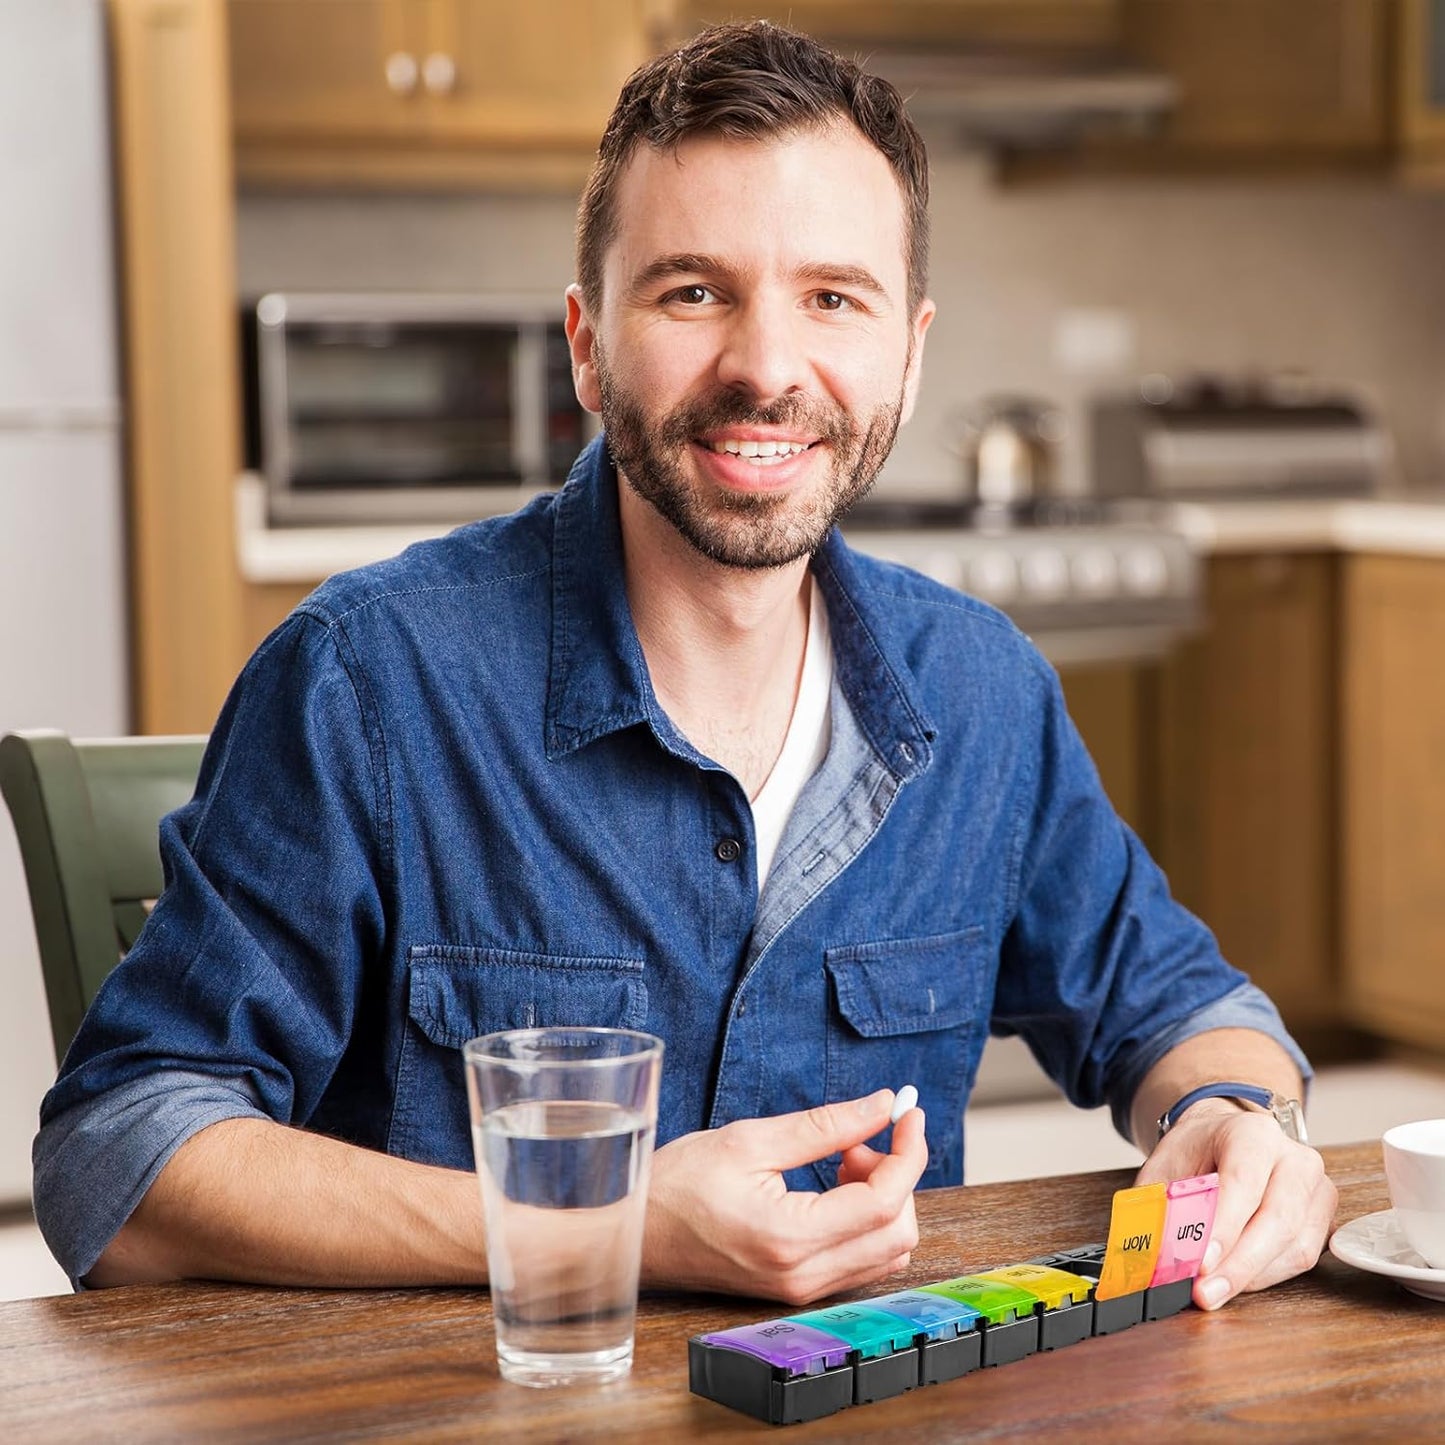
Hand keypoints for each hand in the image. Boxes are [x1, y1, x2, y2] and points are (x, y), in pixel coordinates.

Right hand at [641, 1090, 927, 1305]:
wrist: (634, 1236)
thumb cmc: (677, 1184)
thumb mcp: (750, 1139)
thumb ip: (825, 1125)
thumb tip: (883, 1106)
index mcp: (791, 1236)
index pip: (885, 1201)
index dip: (908, 1151)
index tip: (908, 1113)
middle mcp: (803, 1274)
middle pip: (898, 1230)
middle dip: (894, 1175)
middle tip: (853, 1140)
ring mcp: (802, 1289)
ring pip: (887, 1250)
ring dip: (881, 1199)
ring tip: (838, 1163)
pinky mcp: (797, 1289)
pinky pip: (862, 1260)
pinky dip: (865, 1220)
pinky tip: (831, 1189)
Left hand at [1136, 1100, 1336, 1309]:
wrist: (1219, 1140)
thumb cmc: (1195, 1154)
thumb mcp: (1165, 1170)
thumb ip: (1162, 1209)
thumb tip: (1157, 1257)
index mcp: (1252, 1133)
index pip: (1243, 1182)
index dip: (1223, 1228)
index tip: (1201, 1263)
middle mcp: (1293, 1157)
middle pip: (1279, 1218)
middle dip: (1240, 1264)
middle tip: (1205, 1292)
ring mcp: (1316, 1187)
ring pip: (1296, 1246)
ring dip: (1251, 1276)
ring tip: (1212, 1290)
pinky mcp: (1322, 1217)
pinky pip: (1302, 1257)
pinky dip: (1265, 1276)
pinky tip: (1235, 1279)